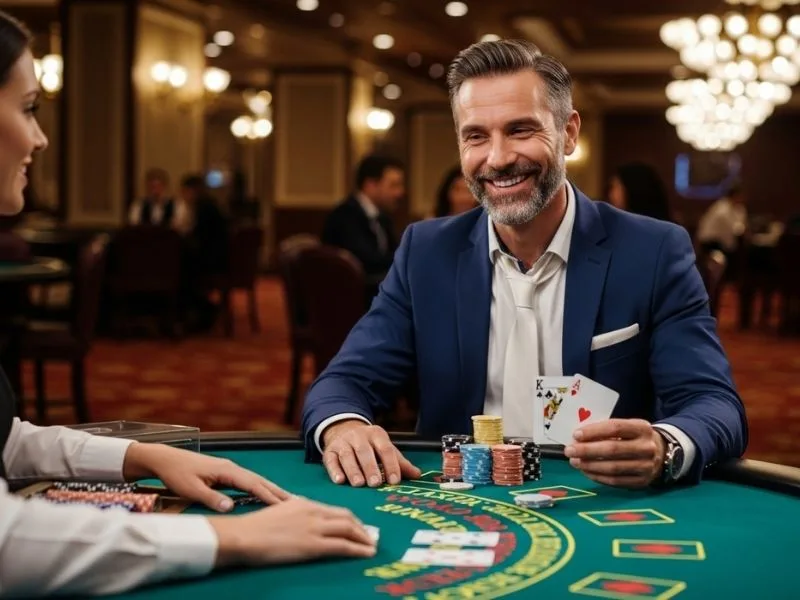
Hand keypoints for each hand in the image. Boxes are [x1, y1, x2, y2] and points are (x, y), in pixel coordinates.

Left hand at [122, 443, 289, 511]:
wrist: (165, 459)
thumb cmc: (177, 474)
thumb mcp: (192, 489)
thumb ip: (212, 499)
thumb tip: (232, 508)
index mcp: (227, 470)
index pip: (253, 484)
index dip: (269, 495)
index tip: (284, 505)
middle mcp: (231, 467)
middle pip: (259, 480)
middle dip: (277, 491)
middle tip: (295, 502)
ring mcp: (229, 469)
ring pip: (255, 480)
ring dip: (270, 489)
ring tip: (285, 500)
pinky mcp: (225, 472)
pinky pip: (247, 481)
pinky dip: (259, 488)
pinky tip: (264, 494)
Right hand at [208, 496, 375, 567]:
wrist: (245, 535)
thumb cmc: (255, 526)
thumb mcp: (279, 510)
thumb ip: (295, 511)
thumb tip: (302, 514)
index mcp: (306, 504)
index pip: (336, 510)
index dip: (351, 520)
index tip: (358, 528)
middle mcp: (314, 512)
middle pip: (347, 518)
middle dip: (362, 529)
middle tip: (369, 538)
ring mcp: (315, 528)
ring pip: (349, 530)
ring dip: (364, 539)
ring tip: (371, 547)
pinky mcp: (313, 545)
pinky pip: (343, 546)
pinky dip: (358, 550)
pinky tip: (366, 554)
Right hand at [322, 421, 420, 486]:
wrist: (344, 430)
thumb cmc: (370, 446)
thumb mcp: (385, 449)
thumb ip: (399, 462)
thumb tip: (418, 475)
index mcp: (376, 434)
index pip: (385, 449)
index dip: (391, 464)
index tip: (394, 481)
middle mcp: (358, 436)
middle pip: (365, 451)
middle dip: (370, 467)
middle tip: (375, 483)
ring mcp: (342, 443)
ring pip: (347, 455)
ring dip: (353, 470)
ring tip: (359, 484)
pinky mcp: (329, 451)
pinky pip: (331, 460)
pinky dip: (334, 470)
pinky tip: (339, 481)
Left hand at [564, 419, 665, 488]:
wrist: (662, 453)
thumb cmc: (635, 437)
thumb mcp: (628, 427)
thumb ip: (607, 430)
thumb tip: (579, 438)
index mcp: (642, 428)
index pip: (615, 428)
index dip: (593, 431)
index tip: (576, 435)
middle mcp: (647, 447)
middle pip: (612, 449)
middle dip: (587, 450)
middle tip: (569, 451)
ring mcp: (646, 466)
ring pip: (613, 468)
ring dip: (589, 465)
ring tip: (575, 462)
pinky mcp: (642, 482)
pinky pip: (616, 481)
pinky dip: (598, 477)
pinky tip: (586, 472)